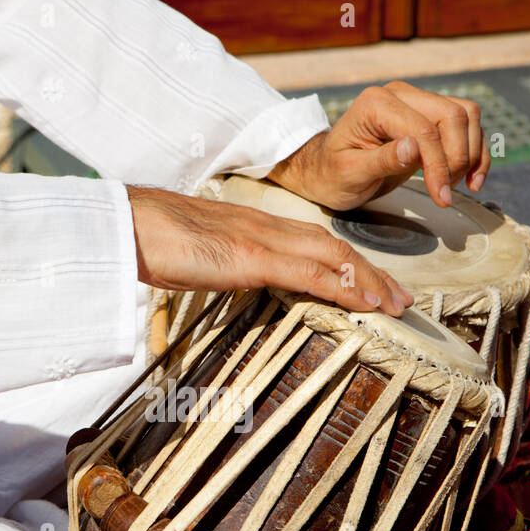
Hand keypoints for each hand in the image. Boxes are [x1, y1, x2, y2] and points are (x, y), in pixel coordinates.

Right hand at [126, 185, 412, 316]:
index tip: (374, 285)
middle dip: (373, 273)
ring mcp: (261, 240)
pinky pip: (309, 273)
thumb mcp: (197, 255)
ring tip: (396, 305)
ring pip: (332, 256)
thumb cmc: (150, 241)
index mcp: (255, 227)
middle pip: (335, 247)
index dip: (349, 263)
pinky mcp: (251, 256)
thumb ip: (223, 264)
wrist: (126, 224)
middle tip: (403, 299)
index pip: (315, 243)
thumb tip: (231, 277)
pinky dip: (344, 287)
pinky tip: (366, 304)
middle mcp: (267, 227)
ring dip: (370, 281)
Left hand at [267, 81, 490, 210]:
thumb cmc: (331, 174)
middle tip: (445, 192)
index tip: (441, 197)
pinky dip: (474, 150)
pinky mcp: (427, 116)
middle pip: (452, 115)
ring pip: (465, 115)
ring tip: (459, 186)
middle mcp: (400, 95)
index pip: (423, 130)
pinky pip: (464, 124)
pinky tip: (472, 179)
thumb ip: (380, 160)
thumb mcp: (349, 174)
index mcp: (376, 104)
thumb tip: (413, 149)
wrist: (326, 171)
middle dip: (457, 158)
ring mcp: (415, 102)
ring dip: (471, 152)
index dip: (438, 165)